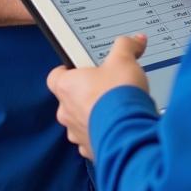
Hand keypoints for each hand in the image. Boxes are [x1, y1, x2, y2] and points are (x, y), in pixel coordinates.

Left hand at [47, 34, 148, 159]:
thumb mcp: (124, 60)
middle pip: (70, 99)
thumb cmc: (118, 95)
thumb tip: (134, 40)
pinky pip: (94, 138)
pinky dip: (105, 132)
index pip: (56, 76)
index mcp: (67, 86)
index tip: (83, 67)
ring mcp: (77, 133)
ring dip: (96, 115)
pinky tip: (120, 124)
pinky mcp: (91, 150)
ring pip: (82, 121)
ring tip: (117, 106)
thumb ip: (126, 46)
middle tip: (107, 85)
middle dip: (87, 94)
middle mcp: (66, 112)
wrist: (129, 132)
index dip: (69, 70)